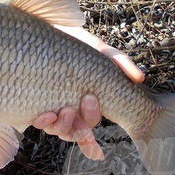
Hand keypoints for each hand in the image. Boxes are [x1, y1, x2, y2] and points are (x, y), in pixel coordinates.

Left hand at [32, 26, 144, 159]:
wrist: (47, 31)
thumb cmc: (73, 44)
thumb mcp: (98, 50)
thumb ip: (119, 62)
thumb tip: (140, 78)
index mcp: (85, 102)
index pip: (90, 127)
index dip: (93, 143)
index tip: (97, 121)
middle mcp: (69, 109)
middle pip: (79, 131)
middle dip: (85, 123)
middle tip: (87, 98)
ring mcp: (52, 108)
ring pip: (60, 131)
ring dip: (64, 126)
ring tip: (66, 109)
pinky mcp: (35, 103)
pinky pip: (39, 123)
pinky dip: (44, 123)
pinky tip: (46, 114)